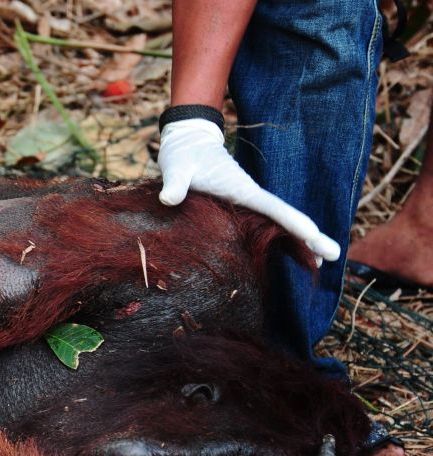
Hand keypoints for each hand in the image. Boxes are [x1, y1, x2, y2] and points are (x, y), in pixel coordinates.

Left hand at [157, 118, 340, 262]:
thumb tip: (169, 199)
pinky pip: (267, 225)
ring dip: (301, 241)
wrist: (189, 141)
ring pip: (279, 224)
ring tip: (323, 264)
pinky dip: (283, 239)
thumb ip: (174, 184)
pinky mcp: (241, 207)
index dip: (292, 222)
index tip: (313, 234)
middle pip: (285, 219)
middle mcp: (250, 197)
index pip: (272, 207)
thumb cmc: (183, 154)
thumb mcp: (176, 167)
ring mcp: (248, 203)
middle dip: (310, 237)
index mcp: (241, 189)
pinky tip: (292, 254)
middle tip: (335, 257)